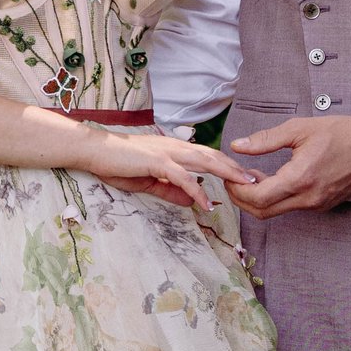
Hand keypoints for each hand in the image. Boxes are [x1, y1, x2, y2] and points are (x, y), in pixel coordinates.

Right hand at [73, 126, 260, 215]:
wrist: (95, 151)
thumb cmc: (118, 164)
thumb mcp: (149, 181)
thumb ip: (170, 190)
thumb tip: (191, 200)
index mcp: (174, 150)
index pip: (206, 155)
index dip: (226, 165)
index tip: (243, 176)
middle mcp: (175, 147)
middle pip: (212, 155)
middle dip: (235, 167)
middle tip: (255, 179)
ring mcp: (166, 153)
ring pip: (204, 161)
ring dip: (225, 174)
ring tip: (243, 185)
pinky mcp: (156, 162)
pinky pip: (182, 177)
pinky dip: (196, 190)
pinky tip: (206, 202)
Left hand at [229, 111, 350, 213]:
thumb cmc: (340, 132)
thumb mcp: (299, 129)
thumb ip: (265, 140)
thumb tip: (237, 146)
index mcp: (300, 178)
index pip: (258, 197)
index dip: (237, 190)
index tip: (229, 176)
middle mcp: (308, 198)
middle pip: (262, 211)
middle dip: (242, 198)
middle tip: (234, 180)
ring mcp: (317, 204)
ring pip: (276, 211)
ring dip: (259, 198)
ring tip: (252, 175)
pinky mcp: (323, 205)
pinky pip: (291, 207)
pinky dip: (276, 198)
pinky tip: (273, 179)